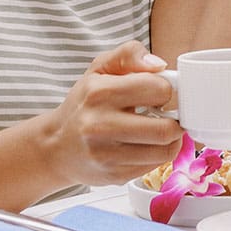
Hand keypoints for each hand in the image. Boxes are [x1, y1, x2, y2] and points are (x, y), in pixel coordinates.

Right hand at [44, 40, 183, 186]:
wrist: (56, 145)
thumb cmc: (83, 104)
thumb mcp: (99, 69)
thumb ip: (129, 54)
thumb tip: (159, 65)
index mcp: (100, 93)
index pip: (158, 89)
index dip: (165, 89)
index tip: (160, 92)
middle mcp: (101, 126)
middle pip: (166, 129)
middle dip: (175, 119)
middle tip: (168, 114)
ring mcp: (107, 155)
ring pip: (164, 151)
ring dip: (171, 139)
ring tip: (159, 128)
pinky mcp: (114, 176)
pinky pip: (154, 166)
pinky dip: (158, 154)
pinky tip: (146, 144)